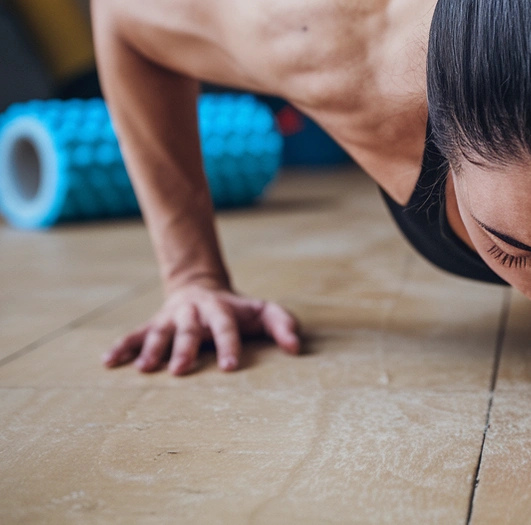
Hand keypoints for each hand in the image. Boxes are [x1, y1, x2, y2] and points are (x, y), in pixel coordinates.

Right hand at [102, 284, 300, 374]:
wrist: (200, 286)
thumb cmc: (239, 309)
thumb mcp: (264, 311)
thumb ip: (283, 325)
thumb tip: (296, 348)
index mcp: (222, 309)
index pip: (227, 327)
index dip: (229, 345)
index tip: (230, 367)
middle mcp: (194, 312)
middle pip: (190, 330)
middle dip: (184, 349)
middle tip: (180, 371)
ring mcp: (171, 318)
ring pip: (159, 332)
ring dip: (151, 349)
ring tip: (143, 369)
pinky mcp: (153, 324)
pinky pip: (134, 334)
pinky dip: (121, 347)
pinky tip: (108, 362)